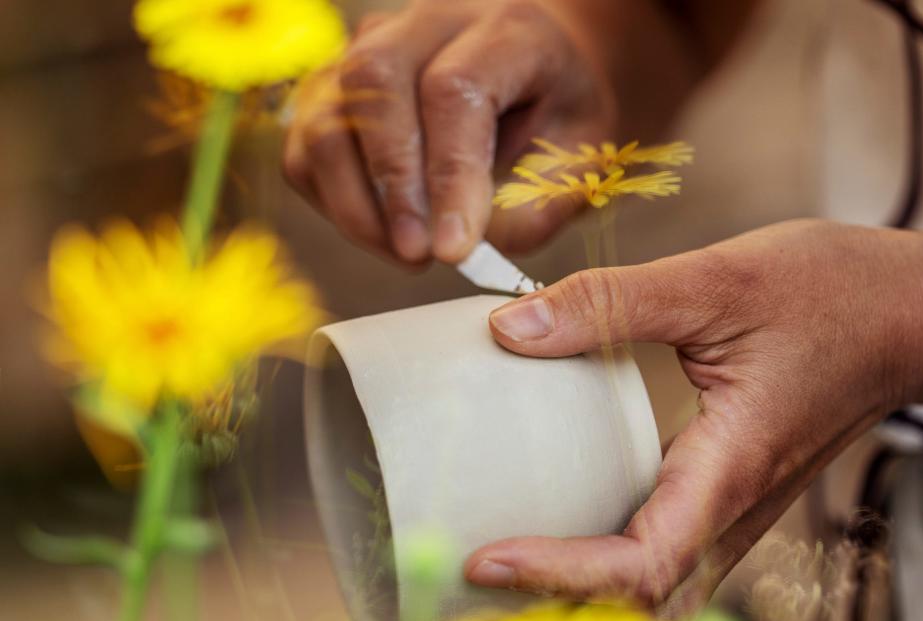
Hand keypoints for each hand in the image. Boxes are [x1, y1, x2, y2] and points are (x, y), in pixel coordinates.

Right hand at [283, 0, 698, 263]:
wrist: (536, 71)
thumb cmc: (558, 115)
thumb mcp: (578, 157)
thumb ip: (530, 204)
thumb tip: (458, 250)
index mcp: (504, 27)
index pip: (455, 89)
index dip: (450, 176)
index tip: (455, 251)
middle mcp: (425, 22)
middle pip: (374, 85)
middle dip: (393, 188)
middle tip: (421, 256)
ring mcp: (366, 50)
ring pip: (326, 119)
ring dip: (356, 205)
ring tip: (405, 251)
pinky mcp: (331, 88)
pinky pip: (306, 149)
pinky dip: (333, 202)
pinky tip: (380, 230)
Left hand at [464, 221, 922, 612]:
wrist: (907, 311)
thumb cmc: (837, 295)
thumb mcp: (715, 280)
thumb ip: (610, 304)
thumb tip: (513, 328)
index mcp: (730, 468)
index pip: (642, 563)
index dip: (560, 575)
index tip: (488, 560)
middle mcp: (731, 506)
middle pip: (638, 598)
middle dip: (554, 604)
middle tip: (472, 582)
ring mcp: (732, 506)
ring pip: (651, 584)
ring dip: (577, 590)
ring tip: (502, 570)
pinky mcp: (728, 489)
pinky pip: (663, 546)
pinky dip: (605, 556)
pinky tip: (561, 522)